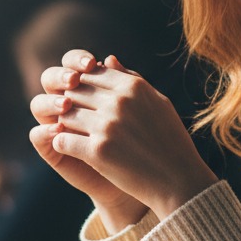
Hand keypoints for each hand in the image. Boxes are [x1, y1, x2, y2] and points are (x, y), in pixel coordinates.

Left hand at [43, 51, 217, 220]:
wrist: (178, 181)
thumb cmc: (169, 140)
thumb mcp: (157, 102)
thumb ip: (130, 79)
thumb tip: (107, 59)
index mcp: (133, 87)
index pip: (90, 74)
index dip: (82, 87)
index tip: (85, 102)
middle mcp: (119, 102)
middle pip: (74, 93)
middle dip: (71, 105)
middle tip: (75, 119)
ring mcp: (107, 126)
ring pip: (65, 116)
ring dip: (65, 125)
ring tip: (74, 134)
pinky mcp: (97, 151)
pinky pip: (62, 140)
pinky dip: (63, 145)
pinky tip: (72, 150)